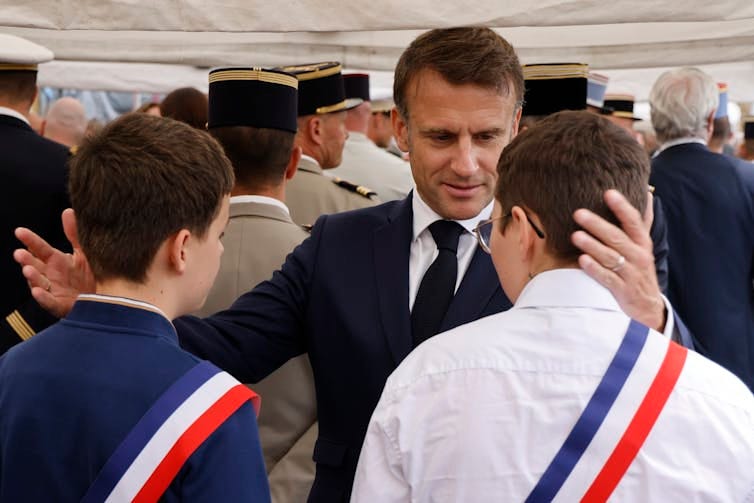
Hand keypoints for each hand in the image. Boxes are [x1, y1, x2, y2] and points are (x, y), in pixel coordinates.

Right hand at [13, 209, 94, 317]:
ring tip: (27, 270)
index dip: (30, 240)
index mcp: (56, 261)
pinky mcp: (58, 305)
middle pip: (35, 266)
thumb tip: (68, 211)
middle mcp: (51, 275)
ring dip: (32, 277)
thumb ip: (74, 234)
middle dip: (26, 260)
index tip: (19, 231)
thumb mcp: (82, 253)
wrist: (100, 299)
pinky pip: (48, 301)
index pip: (40, 248)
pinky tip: (37, 292)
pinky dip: (42, 297)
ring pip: (38, 282)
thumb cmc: (87, 276)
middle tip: (19, 253)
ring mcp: (53, 290)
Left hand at [571, 190, 665, 330]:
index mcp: (642, 243)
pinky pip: (608, 278)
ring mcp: (630, 274)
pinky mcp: (622, 291)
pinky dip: (595, 269)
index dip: (622, 207)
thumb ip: (641, 222)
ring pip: (611, 257)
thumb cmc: (639, 270)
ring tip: (575, 236)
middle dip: (597, 225)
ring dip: (593, 246)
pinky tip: (582, 260)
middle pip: (617, 238)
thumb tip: (646, 194)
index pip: (633, 221)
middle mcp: (638, 256)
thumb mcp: (643, 246)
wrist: (649, 307)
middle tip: (578, 213)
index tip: (608, 193)